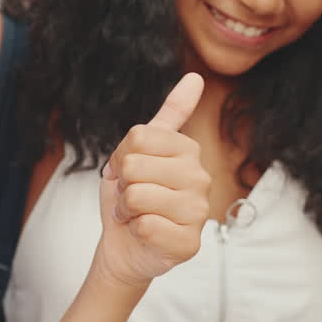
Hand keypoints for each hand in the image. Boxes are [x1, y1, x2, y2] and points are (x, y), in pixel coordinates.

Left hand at [91, 73, 210, 288]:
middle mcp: (200, 178)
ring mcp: (199, 211)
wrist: (124, 245)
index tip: (128, 172)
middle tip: (133, 198)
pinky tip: (145, 234)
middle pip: (134, 166)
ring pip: (137, 195)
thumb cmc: (131, 196)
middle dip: (122, 185)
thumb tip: (196, 76)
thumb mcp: (141, 150)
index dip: (120, 158)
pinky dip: (135, 231)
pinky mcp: (189, 243)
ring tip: (138, 215)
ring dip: (126, 210)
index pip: (137, 137)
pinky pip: (145, 225)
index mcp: (189, 150)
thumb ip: (170, 113)